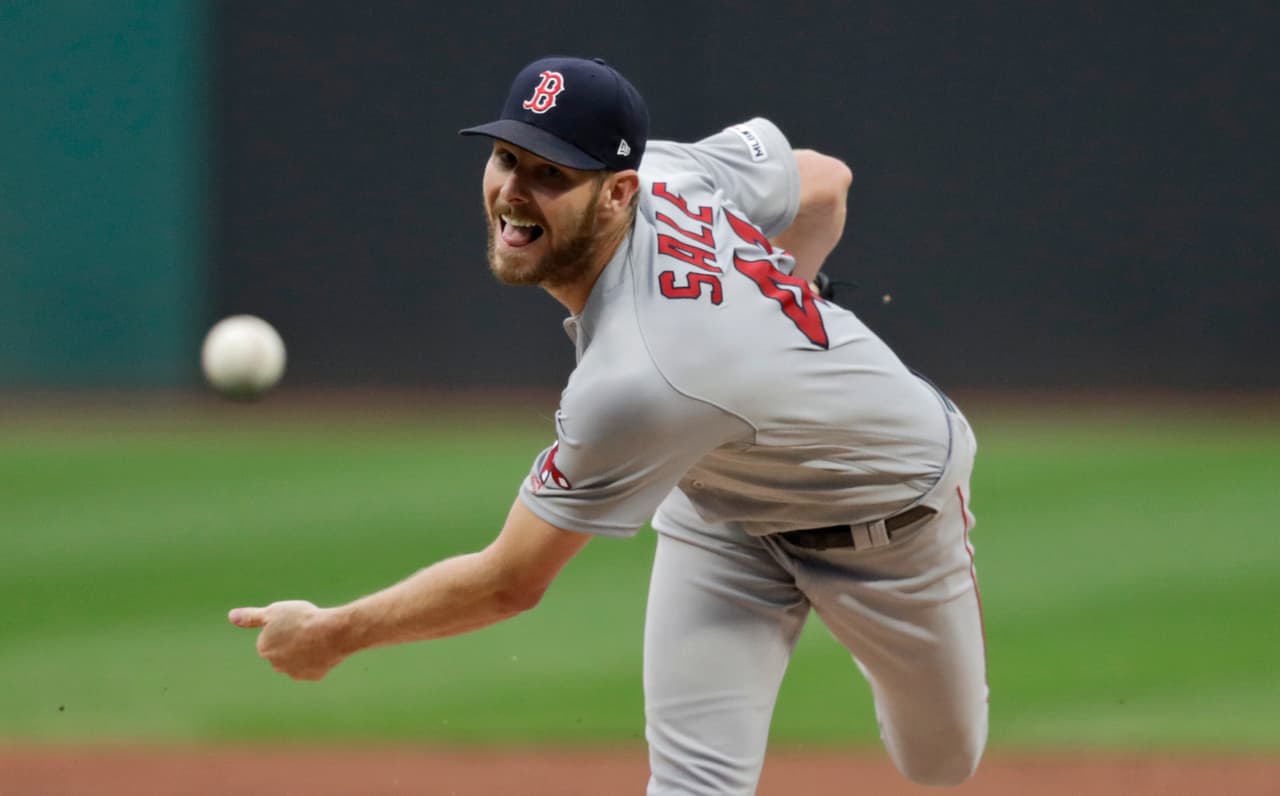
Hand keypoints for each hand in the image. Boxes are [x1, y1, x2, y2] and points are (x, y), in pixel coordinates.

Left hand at [228, 600, 347, 680]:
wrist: (332, 633)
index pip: (271, 638)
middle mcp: (276, 665)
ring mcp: (295, 673)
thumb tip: (231, 616)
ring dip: (305, 651)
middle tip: (306, 629)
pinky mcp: (313, 676)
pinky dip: (318, 658)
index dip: (284, 627)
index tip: (294, 621)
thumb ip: (251, 617)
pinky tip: (325, 647)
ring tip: (317, 637)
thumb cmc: (302, 619)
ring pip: (298, 660)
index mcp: (264, 649)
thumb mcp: (274, 611)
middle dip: (292, 643)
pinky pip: (314, 666)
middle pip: (283, 651)